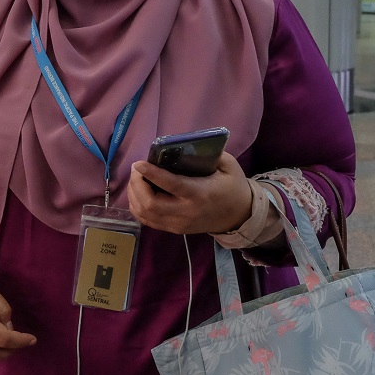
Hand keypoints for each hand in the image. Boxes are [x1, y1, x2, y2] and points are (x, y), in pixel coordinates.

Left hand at [127, 150, 252, 234]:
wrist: (239, 216)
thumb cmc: (232, 186)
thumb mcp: (228, 165)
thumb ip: (209, 154)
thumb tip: (184, 145)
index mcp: (200, 194)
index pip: (172, 185)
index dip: (152, 174)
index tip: (139, 163)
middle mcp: (186, 212)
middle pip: (151, 204)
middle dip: (137, 185)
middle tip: (137, 169)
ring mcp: (179, 224)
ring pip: (146, 214)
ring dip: (134, 196)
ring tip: (136, 179)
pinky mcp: (175, 230)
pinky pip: (148, 221)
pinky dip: (138, 207)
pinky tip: (138, 193)